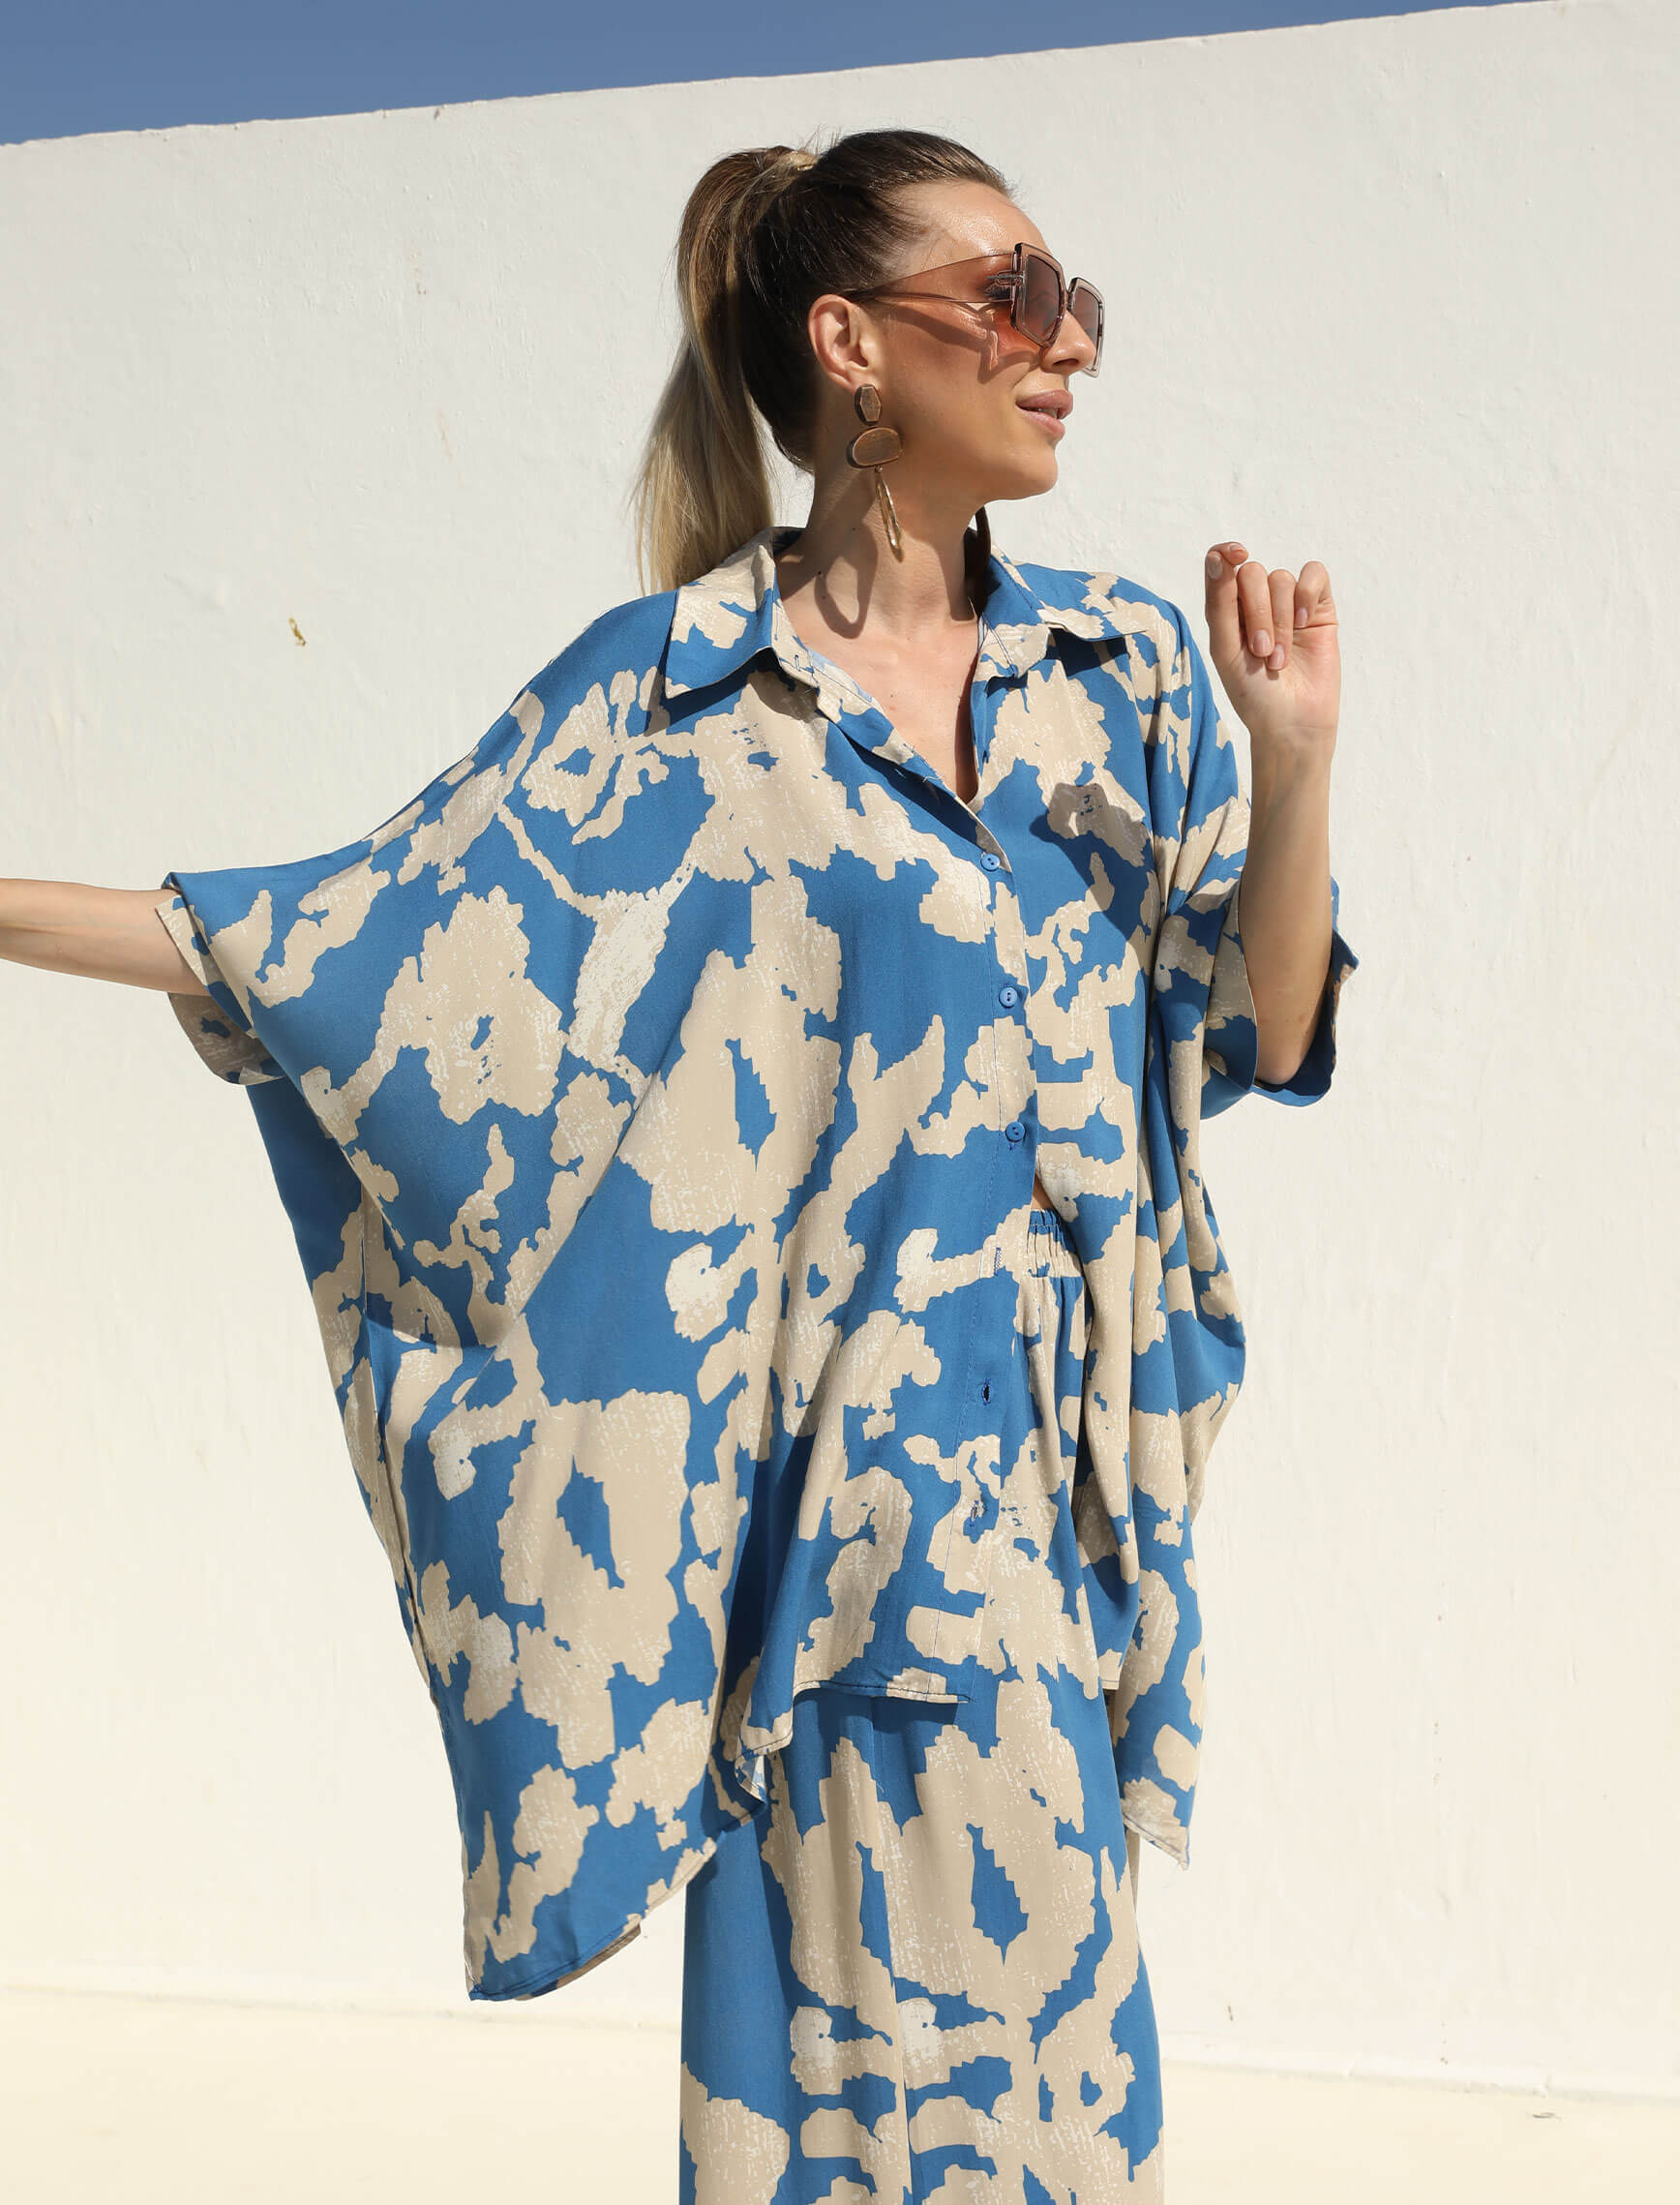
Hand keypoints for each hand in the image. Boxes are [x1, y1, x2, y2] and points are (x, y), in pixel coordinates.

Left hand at [1203, 541, 1339, 757]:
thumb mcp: (1226, 649)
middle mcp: (1256, 602)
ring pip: (1281, 579)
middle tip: (1261, 651)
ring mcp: (1288, 604)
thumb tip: (1218, 557)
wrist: (1292, 722)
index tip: (1236, 555)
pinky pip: (1314, 575)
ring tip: (1279, 659)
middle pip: (1253, 573)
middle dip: (1256, 611)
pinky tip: (1304, 623)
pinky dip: (1307, 595)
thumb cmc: (1252, 692)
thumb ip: (1220, 603)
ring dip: (1279, 620)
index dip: (1226, 553)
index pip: (1222, 564)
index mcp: (1227, 610)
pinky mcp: (1319, 608)